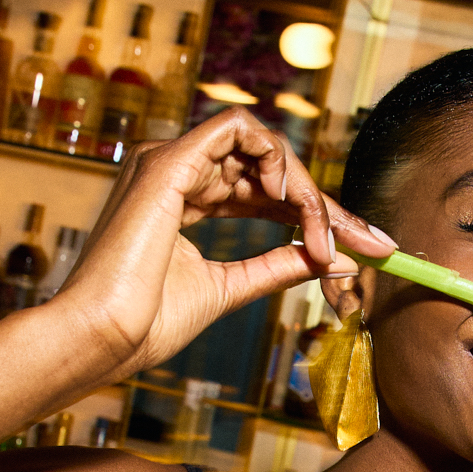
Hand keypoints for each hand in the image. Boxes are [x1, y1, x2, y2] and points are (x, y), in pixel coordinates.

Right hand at [52, 111, 393, 382]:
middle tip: (372, 243)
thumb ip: (275, 266)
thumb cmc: (145, 324)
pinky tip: (289, 203)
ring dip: (304, 188)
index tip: (364, 247)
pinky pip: (241, 133)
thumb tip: (333, 257)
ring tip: (323, 235)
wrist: (100, 338)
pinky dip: (275, 160)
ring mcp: (169, 160)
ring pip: (262, 146)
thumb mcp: (227, 289)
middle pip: (271, 167)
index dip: (315, 214)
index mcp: (183, 197)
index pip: (263, 191)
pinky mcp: (168, 162)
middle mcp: (176, 170)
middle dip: (327, 204)